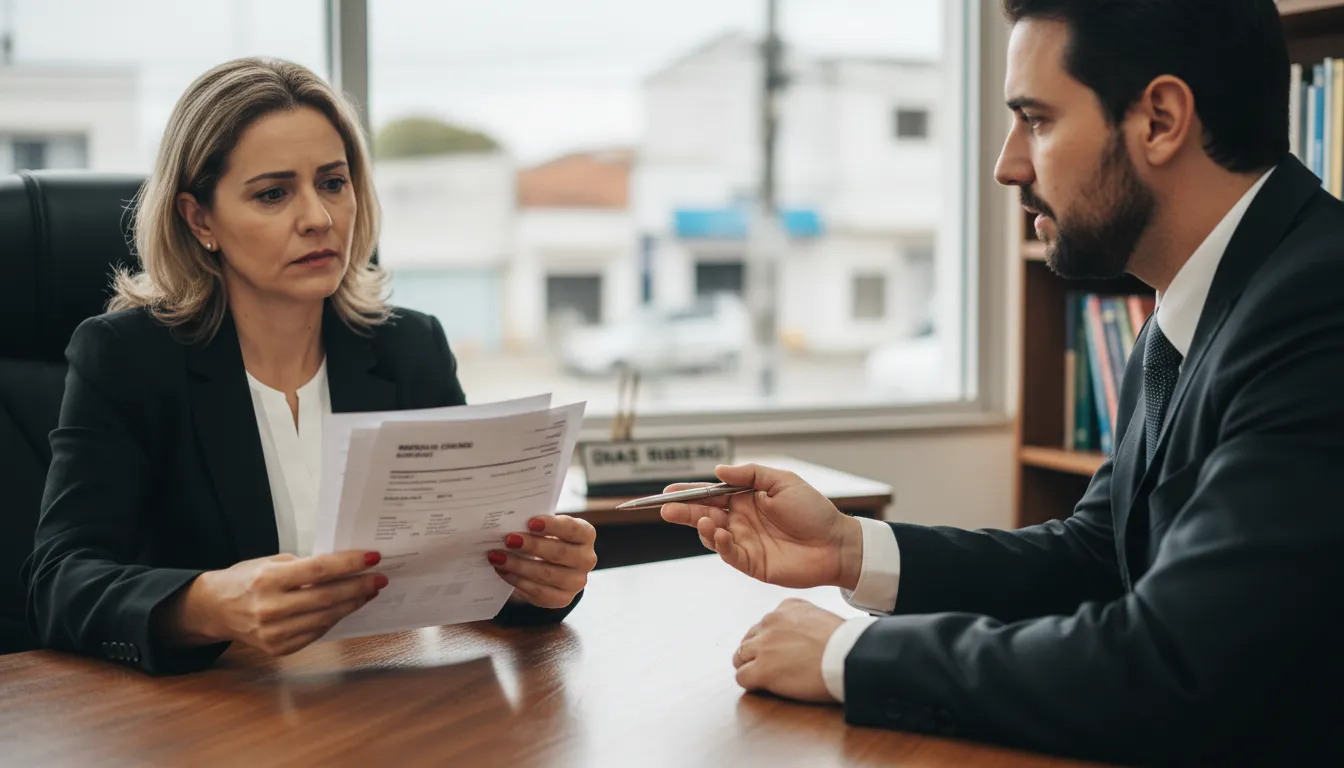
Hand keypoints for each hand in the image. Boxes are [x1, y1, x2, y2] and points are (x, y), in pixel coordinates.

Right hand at [157, 550, 385, 655]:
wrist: (215, 609)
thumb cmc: (246, 579)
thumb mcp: (270, 563)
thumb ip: (304, 567)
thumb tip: (343, 568)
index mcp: (268, 580)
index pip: (319, 570)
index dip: (349, 564)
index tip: (373, 558)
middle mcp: (270, 608)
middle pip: (327, 597)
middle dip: (359, 587)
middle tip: (380, 579)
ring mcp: (274, 633)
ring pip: (325, 618)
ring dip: (351, 605)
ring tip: (368, 592)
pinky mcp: (278, 649)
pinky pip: (316, 633)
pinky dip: (333, 619)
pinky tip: (345, 608)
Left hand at [488, 514, 595, 608]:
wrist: (553, 566)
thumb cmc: (548, 539)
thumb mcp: (548, 528)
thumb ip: (536, 524)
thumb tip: (511, 522)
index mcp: (586, 535)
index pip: (573, 529)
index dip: (553, 525)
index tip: (531, 521)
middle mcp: (586, 559)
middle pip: (559, 553)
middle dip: (532, 546)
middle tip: (508, 540)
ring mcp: (576, 582)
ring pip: (546, 574)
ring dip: (518, 565)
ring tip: (497, 556)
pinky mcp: (563, 599)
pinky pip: (538, 591)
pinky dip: (517, 580)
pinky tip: (503, 571)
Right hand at [659, 463, 862, 589]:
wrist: (837, 544)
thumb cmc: (814, 511)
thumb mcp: (782, 482)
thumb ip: (750, 475)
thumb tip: (718, 471)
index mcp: (746, 499)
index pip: (711, 494)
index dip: (689, 493)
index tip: (668, 491)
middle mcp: (741, 520)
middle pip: (704, 514)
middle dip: (683, 511)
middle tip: (665, 509)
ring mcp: (745, 542)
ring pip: (712, 535)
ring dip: (703, 527)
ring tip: (704, 520)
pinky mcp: (751, 563)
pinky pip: (729, 554)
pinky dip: (720, 544)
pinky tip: (721, 534)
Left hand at [734, 598, 845, 703]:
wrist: (848, 657)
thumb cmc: (845, 643)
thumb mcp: (823, 618)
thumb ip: (805, 623)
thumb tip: (803, 639)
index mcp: (787, 607)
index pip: (766, 623)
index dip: (770, 640)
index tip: (781, 651)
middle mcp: (771, 621)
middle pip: (749, 638)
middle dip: (756, 652)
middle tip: (768, 666)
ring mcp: (764, 645)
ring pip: (740, 656)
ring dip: (749, 667)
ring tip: (763, 678)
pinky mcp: (762, 669)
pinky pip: (742, 677)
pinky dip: (750, 683)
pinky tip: (763, 687)